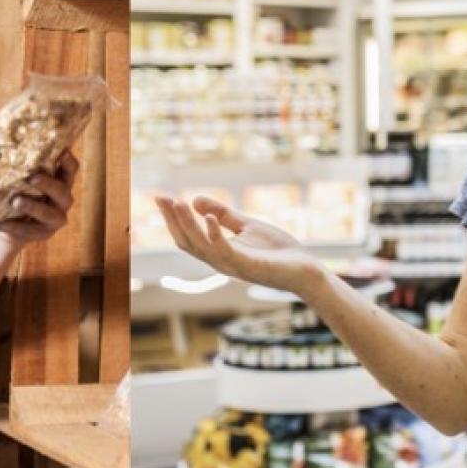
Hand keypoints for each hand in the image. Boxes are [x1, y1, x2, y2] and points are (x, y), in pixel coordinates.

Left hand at [0, 153, 78, 246]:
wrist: (10, 222)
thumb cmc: (18, 191)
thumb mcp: (23, 178)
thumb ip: (23, 166)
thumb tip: (5, 147)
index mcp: (60, 181)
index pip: (71, 170)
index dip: (68, 162)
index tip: (62, 152)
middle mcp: (63, 199)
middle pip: (62, 191)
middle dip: (48, 184)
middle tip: (32, 178)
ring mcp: (56, 218)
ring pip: (49, 213)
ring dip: (32, 207)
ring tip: (15, 202)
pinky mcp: (44, 233)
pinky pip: (31, 231)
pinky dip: (15, 227)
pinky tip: (1, 224)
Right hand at [154, 195, 322, 293]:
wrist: (306, 270)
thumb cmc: (278, 251)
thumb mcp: (247, 225)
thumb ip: (223, 214)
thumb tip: (194, 200)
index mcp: (218, 252)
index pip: (187, 236)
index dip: (172, 218)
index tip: (161, 197)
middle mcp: (219, 261)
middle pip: (187, 242)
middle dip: (172, 220)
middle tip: (160, 198)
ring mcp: (232, 265)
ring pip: (200, 246)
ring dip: (187, 224)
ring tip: (177, 203)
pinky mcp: (248, 266)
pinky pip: (224, 251)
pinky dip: (214, 234)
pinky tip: (208, 217)